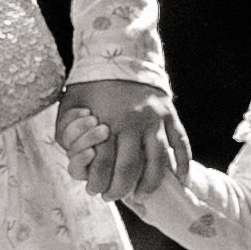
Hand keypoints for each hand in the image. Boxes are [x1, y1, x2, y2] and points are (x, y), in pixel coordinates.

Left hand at [58, 81, 188, 203]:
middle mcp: (132, 123)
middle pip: (129, 168)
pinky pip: (180, 143)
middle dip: (120, 189)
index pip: (103, 165)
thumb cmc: (90, 85)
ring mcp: (154, 120)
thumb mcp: (70, 107)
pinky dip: (183, 164)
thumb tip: (74, 161)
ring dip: (150, 184)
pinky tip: (181, 180)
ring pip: (157, 162)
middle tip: (114, 196)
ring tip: (141, 194)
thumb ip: (67, 134)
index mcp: (105, 122)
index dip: (98, 183)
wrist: (120, 53)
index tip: (96, 191)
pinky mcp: (170, 114)